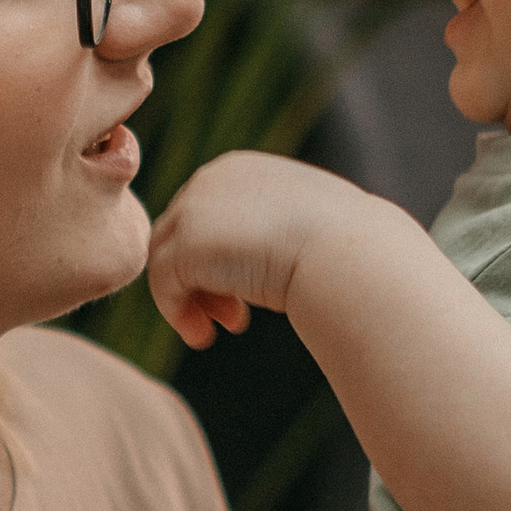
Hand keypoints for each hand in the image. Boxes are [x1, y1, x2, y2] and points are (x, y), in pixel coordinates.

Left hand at [148, 153, 364, 349]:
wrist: (348, 254)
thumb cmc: (343, 247)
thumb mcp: (303, 228)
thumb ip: (271, 235)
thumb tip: (263, 260)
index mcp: (241, 172)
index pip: (206, 216)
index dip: (218, 259)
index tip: (244, 299)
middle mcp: (211, 180)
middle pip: (181, 236)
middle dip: (204, 282)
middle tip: (232, 320)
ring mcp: (194, 210)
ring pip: (167, 260)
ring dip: (188, 301)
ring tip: (211, 334)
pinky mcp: (186, 245)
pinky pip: (163, 284)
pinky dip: (177, 314)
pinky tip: (204, 338)